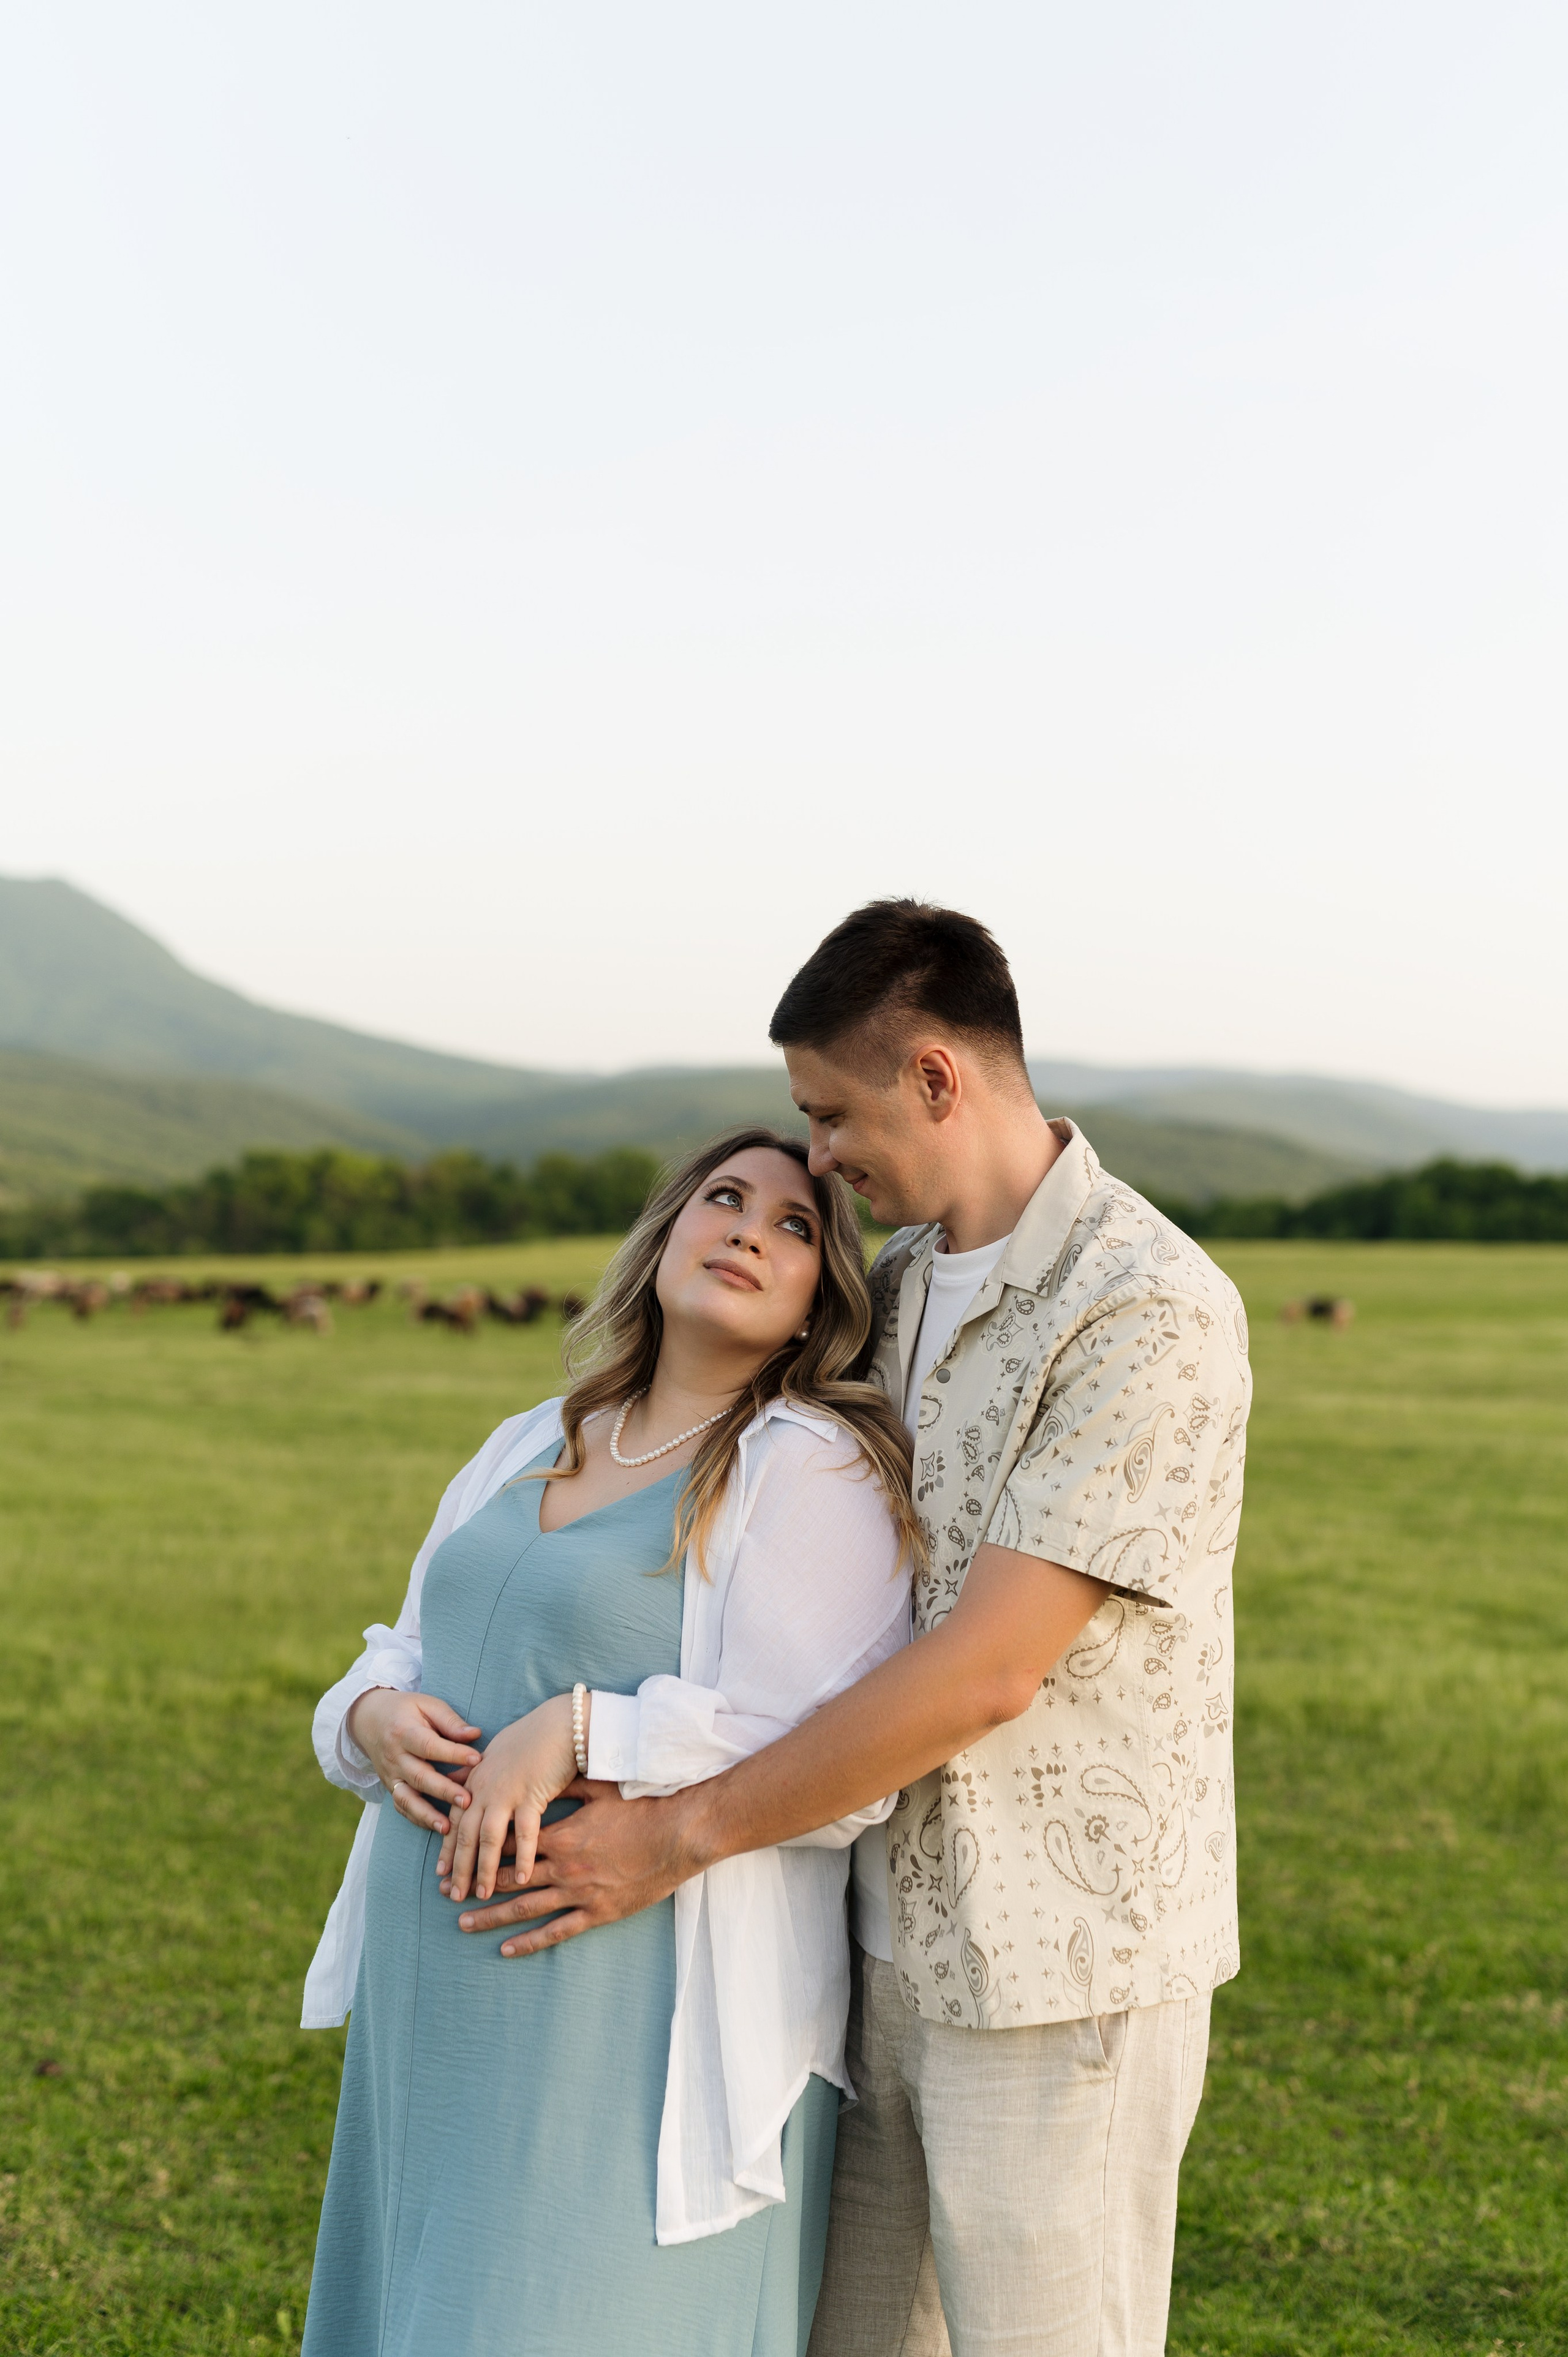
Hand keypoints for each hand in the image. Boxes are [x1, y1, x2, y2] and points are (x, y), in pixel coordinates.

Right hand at [347, 1688, 481, 1833]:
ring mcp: (390, 1776)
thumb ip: (450, 1721)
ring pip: (407, 1799)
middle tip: (467, 1801)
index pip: (430, 1746)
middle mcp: (395, 1757)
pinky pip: (402, 1807)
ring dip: (428, 1815)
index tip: (477, 1759)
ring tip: (448, 1827)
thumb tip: (476, 1734)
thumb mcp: (426, 1705)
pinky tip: (437, 1827)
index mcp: (404, 1732)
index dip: (454, 1753)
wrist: (369, 1719)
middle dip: (444, 1791)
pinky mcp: (390, 1787)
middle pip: (419, 1777)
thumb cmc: (406, 1710)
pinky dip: (418, 1819)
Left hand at [437, 1695, 578, 1904]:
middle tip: (453, 1896)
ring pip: (488, 1839)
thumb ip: (480, 1775)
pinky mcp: (531, 1795)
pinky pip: (524, 1833)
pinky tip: (523, 1879)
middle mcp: (484, 1788)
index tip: (441, 1875)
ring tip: (482, 1895)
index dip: (447, 1849)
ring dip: (485, 1869)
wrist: (560, 1721)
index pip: (455, 1821)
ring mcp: (506, 1792)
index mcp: (476, 1781)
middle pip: (465, 1835)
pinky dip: (523, 1857)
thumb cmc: (533, 1737)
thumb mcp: (498, 1755)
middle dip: (459, 1868)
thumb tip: (463, 1784)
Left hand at [456, 1780, 699, 1956]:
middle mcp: (563, 1865)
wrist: (679, 1836)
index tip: (459, 1853)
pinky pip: (556, 1931)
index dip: (483, 1848)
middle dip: (476, 1885)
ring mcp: (579, 1892)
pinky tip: (506, 1949)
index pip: (512, 1842)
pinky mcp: (597, 1912)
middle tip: (448, 1893)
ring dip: (492, 1918)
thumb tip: (547, 1773)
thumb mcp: (603, 1789)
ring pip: (525, 1909)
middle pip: (509, 1878)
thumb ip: (570, 1785)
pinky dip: (529, 1942)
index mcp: (561, 1834)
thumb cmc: (644, 1809)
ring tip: (464, 1923)